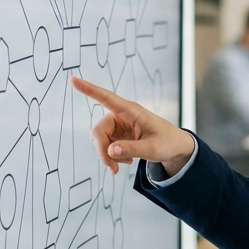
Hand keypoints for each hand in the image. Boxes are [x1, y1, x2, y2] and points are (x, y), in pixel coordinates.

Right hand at [69, 76, 194, 175]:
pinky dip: (112, 157)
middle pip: (98, 131)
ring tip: (122, 166)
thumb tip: (111, 151)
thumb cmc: (167, 142)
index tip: (72, 79)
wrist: (175, 148)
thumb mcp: (153, 149)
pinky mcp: (117, 135)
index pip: (107, 98)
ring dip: (107, 156)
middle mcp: (121, 115)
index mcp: (131, 111)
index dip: (89, 89)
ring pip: (99, 141)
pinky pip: (105, 147)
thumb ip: (132, 149)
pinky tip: (126, 160)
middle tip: (112, 169)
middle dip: (101, 151)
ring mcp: (117, 126)